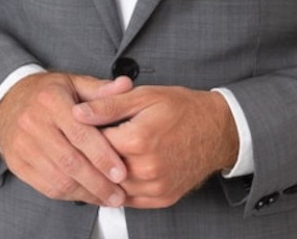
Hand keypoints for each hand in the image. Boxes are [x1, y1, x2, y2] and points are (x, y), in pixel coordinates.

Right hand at [0, 71, 132, 204]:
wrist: (9, 101)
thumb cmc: (48, 93)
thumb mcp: (74, 82)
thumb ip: (101, 89)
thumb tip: (126, 85)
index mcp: (51, 100)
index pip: (80, 133)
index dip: (102, 155)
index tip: (121, 172)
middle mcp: (34, 123)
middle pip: (70, 161)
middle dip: (98, 182)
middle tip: (118, 194)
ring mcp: (23, 146)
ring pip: (58, 178)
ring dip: (86, 193)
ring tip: (107, 197)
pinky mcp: (17, 163)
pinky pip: (45, 186)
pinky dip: (69, 195)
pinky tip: (86, 195)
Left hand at [73, 85, 239, 207]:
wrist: (217, 129)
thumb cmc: (184, 109)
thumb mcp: (145, 96)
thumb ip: (109, 105)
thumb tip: (79, 112)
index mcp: (138, 139)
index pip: (94, 142)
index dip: (85, 133)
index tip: (83, 126)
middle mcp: (146, 168)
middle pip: (102, 168)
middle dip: (93, 155)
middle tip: (89, 142)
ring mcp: (155, 187)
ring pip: (113, 187)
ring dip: (104, 174)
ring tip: (104, 156)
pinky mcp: (162, 198)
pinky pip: (130, 200)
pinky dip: (120, 188)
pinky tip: (119, 173)